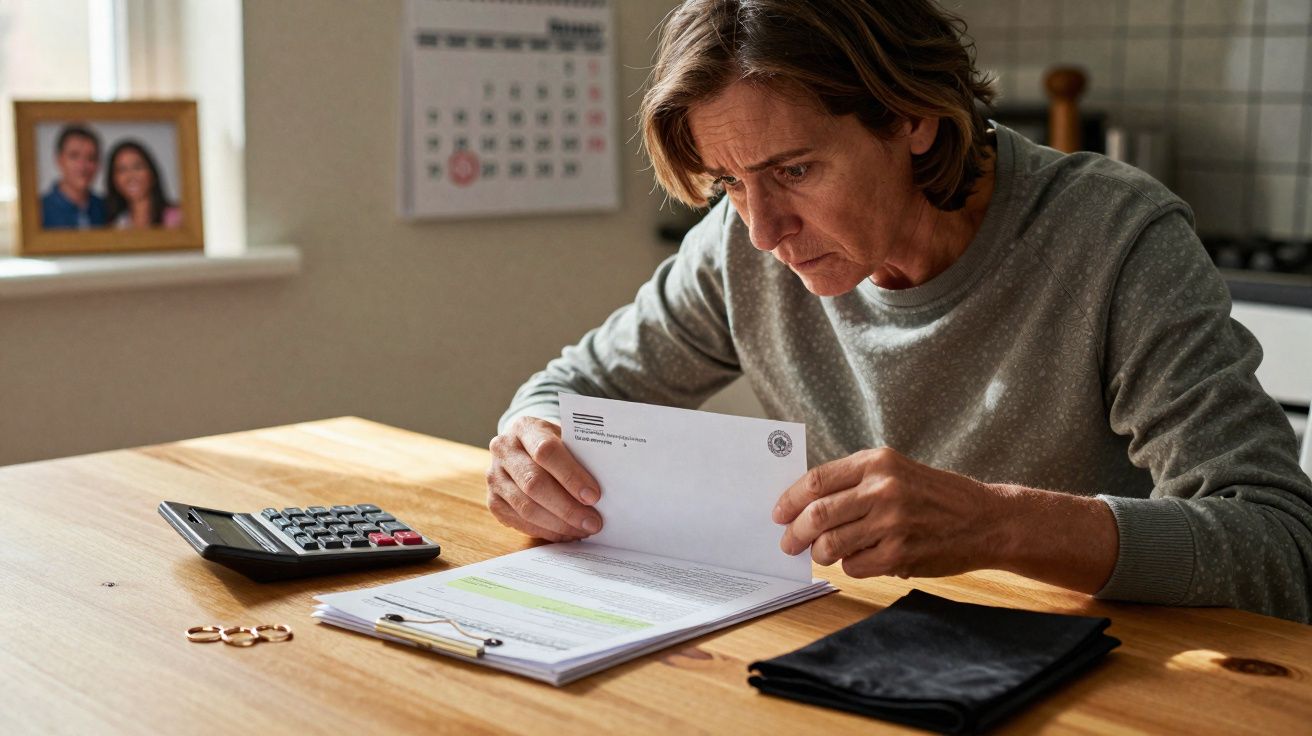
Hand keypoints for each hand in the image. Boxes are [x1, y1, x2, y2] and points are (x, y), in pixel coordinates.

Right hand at [486, 416, 602, 541]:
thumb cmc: (553, 444)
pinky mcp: (493, 501)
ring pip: (526, 507)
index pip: (545, 451)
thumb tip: (605, 488)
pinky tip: (566, 533)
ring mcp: (494, 477)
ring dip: (559, 524)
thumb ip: (580, 456)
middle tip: (593, 522)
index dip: (571, 476)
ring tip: (583, 530)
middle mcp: (503, 450)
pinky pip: (519, 522)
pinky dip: (546, 531)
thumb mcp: (565, 438)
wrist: (523, 446)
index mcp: (524, 428)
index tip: (594, 496)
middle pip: (534, 484)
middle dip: (567, 507)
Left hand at [773, 447, 1007, 578]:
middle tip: (787, 542)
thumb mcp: (896, 471)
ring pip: (831, 544)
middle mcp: (882, 489)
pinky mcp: (900, 553)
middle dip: (794, 532)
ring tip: (822, 553)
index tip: (778, 513)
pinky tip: (860, 558)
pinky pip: (855, 566)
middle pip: (817, 514)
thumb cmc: (935, 495)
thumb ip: (854, 481)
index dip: (789, 499)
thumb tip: (804, 503)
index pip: (816, 480)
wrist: (985, 519)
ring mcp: (891, 522)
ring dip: (819, 553)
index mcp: (877, 462)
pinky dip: (850, 566)